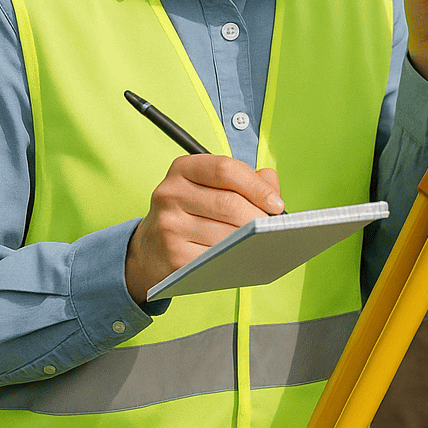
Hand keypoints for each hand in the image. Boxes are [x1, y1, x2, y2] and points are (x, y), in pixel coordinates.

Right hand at [124, 155, 283, 301]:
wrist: (150, 249)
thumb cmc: (193, 212)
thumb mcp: (210, 187)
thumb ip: (247, 181)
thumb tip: (274, 195)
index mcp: (183, 169)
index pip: (225, 169)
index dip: (257, 186)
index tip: (277, 204)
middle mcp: (170, 193)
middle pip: (228, 203)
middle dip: (259, 218)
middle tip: (276, 228)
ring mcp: (169, 225)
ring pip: (225, 233)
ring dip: (252, 240)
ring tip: (267, 242)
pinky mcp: (173, 255)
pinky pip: (215, 258)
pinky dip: (237, 258)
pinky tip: (247, 257)